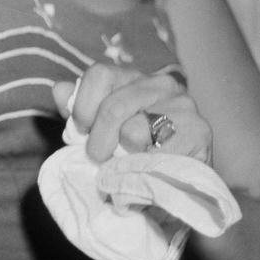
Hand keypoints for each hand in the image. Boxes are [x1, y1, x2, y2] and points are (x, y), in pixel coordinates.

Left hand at [52, 63, 210, 163]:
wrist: (175, 185)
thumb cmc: (131, 152)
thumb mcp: (99, 129)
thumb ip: (79, 109)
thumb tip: (60, 90)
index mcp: (134, 78)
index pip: (99, 74)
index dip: (83, 105)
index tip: (81, 130)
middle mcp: (162, 83)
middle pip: (113, 106)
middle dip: (98, 139)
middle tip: (98, 158)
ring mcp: (184, 105)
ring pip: (134, 130)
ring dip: (122, 156)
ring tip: (126, 165)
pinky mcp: (199, 131)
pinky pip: (157, 152)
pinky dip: (144, 168)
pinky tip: (148, 170)